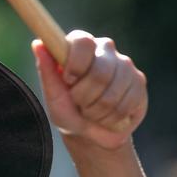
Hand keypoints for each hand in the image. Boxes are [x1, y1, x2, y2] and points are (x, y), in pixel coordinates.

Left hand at [31, 30, 146, 150]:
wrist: (91, 134)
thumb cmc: (68, 111)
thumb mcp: (53, 96)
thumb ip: (46, 71)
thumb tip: (37, 43)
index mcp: (80, 46)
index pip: (82, 41)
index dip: (75, 64)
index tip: (68, 81)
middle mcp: (104, 50)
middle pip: (100, 72)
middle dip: (85, 97)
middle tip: (79, 104)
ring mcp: (125, 65)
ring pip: (114, 91)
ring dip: (97, 111)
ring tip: (91, 113)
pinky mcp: (139, 82)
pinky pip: (127, 102)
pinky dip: (112, 117)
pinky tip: (107, 116)